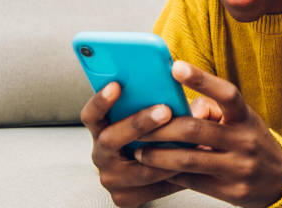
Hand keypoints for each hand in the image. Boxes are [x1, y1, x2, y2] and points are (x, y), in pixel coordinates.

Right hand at [80, 82, 182, 206]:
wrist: (153, 172)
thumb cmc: (155, 134)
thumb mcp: (151, 116)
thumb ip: (160, 103)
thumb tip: (188, 99)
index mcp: (101, 130)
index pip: (91, 115)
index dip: (101, 101)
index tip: (117, 84)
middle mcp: (100, 154)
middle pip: (111, 139)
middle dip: (139, 123)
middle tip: (165, 110)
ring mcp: (111, 179)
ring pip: (139, 169)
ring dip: (166, 155)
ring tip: (190, 143)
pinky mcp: (124, 199)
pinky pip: (151, 189)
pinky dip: (172, 177)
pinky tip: (190, 165)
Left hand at [135, 61, 281, 207]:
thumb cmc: (251, 141)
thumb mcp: (241, 119)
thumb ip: (212, 110)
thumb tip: (182, 109)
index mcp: (246, 117)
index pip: (226, 94)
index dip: (201, 79)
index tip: (175, 67)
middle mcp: (245, 140)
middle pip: (195, 129)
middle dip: (162, 128)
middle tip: (141, 126)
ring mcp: (238, 168)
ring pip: (188, 159)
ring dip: (159, 155)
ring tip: (141, 151)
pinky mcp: (231, 191)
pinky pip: (192, 181)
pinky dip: (170, 174)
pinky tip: (156, 170)